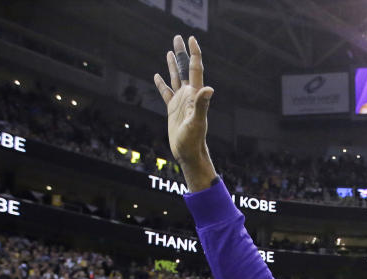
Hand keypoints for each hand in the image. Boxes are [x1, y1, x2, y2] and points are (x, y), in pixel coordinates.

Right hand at [153, 35, 216, 190]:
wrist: (188, 153)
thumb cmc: (194, 140)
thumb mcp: (197, 122)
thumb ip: (202, 104)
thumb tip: (209, 89)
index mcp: (196, 94)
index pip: (195, 69)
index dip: (194, 53)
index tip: (191, 39)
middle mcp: (189, 95)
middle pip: (185, 68)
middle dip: (182, 53)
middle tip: (178, 37)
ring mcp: (181, 101)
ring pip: (175, 77)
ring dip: (172, 64)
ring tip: (170, 50)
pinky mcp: (172, 109)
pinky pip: (166, 92)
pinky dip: (162, 83)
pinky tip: (157, 75)